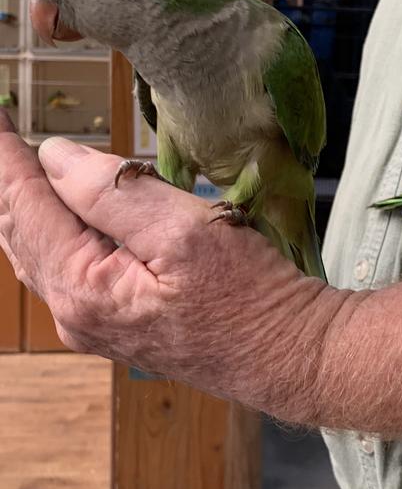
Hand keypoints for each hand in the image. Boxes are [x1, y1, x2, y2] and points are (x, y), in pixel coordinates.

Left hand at [0, 113, 327, 420]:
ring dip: (27, 204)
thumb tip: (55, 158)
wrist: (286, 355)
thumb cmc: (249, 297)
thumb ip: (113, 191)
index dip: (7, 156)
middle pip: (22, 231)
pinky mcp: (116, 324)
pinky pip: (64, 269)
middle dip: (10, 179)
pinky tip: (55, 213)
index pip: (27, 205)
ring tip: (18, 164)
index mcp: (83, 286)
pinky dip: (52, 231)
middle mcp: (75, 311)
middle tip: (3, 133)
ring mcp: (93, 323)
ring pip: (39, 253)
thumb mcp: (185, 230)